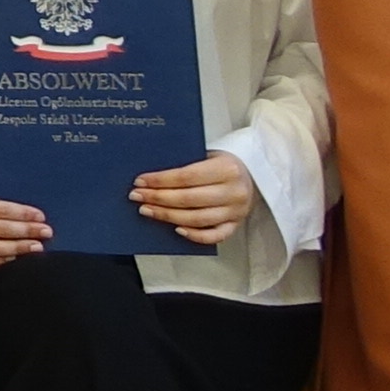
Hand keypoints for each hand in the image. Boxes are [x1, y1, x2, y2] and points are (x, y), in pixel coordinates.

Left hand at [134, 152, 263, 248]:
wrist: (252, 172)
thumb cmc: (221, 162)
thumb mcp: (207, 154)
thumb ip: (186, 164)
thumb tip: (150, 176)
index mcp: (227, 169)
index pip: (187, 176)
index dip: (160, 181)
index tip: (140, 181)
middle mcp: (234, 192)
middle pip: (189, 199)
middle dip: (158, 198)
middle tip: (137, 197)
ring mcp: (237, 211)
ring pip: (198, 219)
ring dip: (168, 216)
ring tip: (148, 211)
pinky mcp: (237, 225)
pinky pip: (215, 236)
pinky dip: (195, 235)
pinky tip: (177, 229)